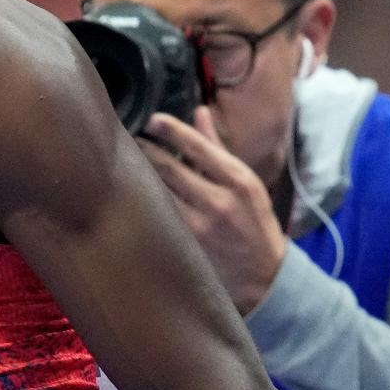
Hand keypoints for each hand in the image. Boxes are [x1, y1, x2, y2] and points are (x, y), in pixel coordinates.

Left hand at [138, 108, 287, 313]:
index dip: (171, 130)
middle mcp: (220, 200)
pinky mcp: (186, 241)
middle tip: (128, 135)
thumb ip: (218, 148)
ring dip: (139, 171)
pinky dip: (145, 196)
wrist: (265, 277)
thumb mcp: (246, 183)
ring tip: (124, 156)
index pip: (198, 147)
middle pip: (170, 167)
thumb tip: (199, 112)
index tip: (152, 119)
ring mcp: (200, 223)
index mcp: (239, 180)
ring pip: (159, 189)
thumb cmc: (254, 223)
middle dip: (145, 149)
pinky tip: (131, 186)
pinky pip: (159, 212)